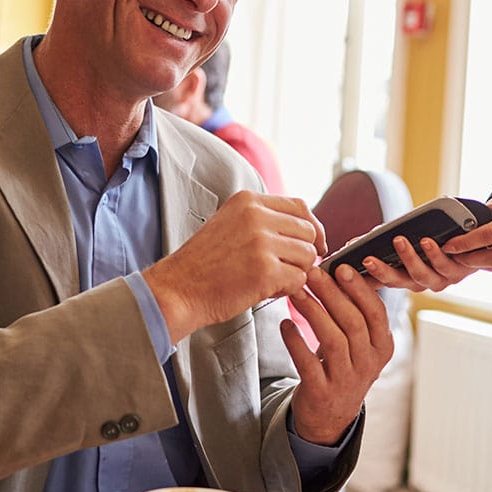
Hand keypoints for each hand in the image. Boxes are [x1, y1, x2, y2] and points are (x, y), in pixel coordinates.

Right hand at [144, 191, 325, 342]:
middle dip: (303, 254)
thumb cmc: (205, 264)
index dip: (313, 228)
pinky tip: (266, 290)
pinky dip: (288, 289)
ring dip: (296, 272)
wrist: (176, 291)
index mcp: (248, 201)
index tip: (315, 244)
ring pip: (308, 256)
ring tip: (270, 279)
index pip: (300, 207)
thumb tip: (310, 229)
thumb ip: (265, 220)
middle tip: (284, 269)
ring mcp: (261, 242)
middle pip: (309, 232)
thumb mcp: (231, 224)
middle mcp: (256, 216)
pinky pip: (299, 278)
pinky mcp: (265, 270)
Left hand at [282, 264, 393, 444]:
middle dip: (332, 294)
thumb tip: (341, 272)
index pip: (376, 312)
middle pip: (353, 322)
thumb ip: (356, 314)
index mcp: (383, 347)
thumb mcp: (360, 344)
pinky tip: (285, 324)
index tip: (341, 267)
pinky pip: (307, 362)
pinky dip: (295, 341)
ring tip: (296, 292)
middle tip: (312, 273)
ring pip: (332, 339)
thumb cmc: (344, 366)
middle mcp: (369, 363)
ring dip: (312, 311)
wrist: (331, 416)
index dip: (359, 289)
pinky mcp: (321, 392)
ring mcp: (346, 379)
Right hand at [360, 235, 476, 292]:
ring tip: (398, 240)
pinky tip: (427, 241)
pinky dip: (434, 253)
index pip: (378, 281)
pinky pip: (444, 265)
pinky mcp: (458, 271)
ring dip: (408, 258)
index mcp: (404, 276)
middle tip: (367, 260)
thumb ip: (385, 240)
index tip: (345, 272)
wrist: (477, 240)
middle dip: (380, 271)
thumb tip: (355, 242)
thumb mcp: (409, 240)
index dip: (362, 279)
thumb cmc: (437, 237)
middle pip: (397, 282)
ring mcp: (439, 279)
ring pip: (421, 275)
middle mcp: (419, 282)